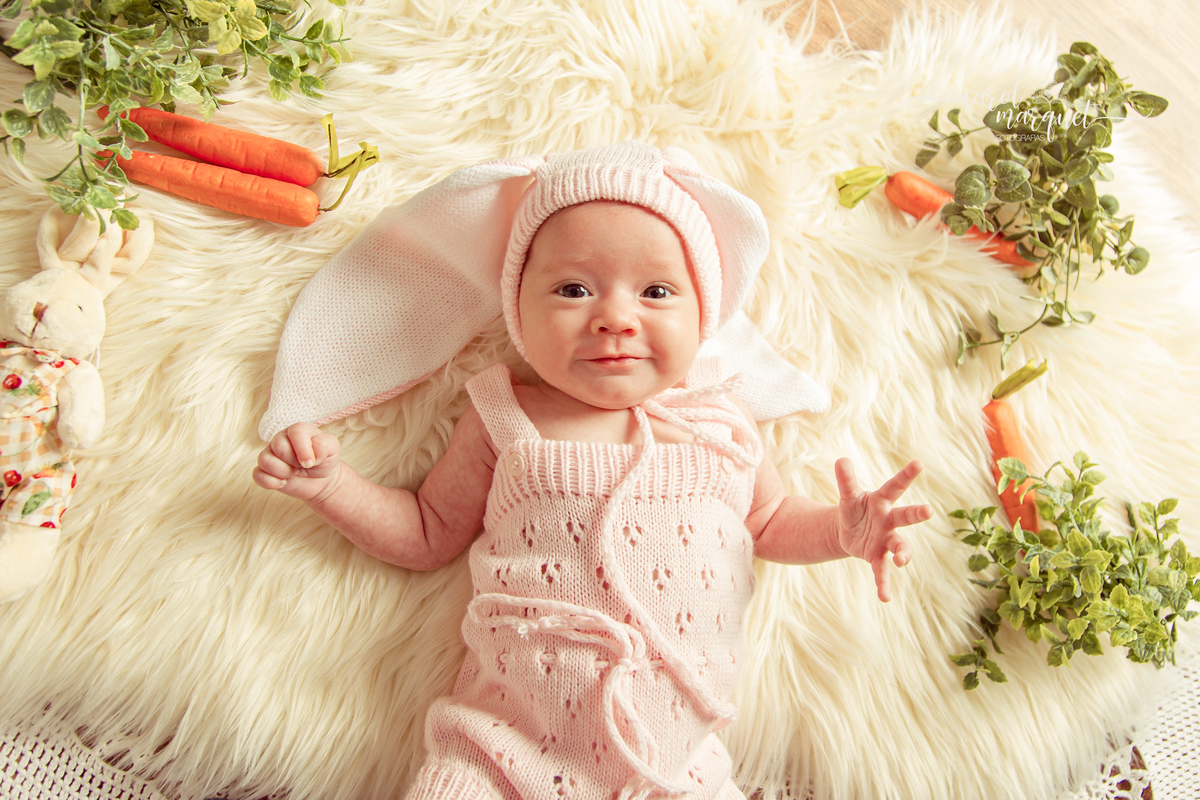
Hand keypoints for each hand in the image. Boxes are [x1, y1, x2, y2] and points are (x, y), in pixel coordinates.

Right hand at [253, 422, 341, 501]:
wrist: (321, 480)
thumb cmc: (324, 460)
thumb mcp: (332, 449)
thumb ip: (325, 444)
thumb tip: (312, 452)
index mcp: (297, 431)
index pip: (295, 433)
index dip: (303, 450)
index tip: (311, 462)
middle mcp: (281, 440)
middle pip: (279, 448)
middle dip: (294, 462)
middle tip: (303, 466)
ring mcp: (270, 455)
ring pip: (265, 460)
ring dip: (283, 472)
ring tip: (294, 473)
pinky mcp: (264, 471)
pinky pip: (257, 475)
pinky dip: (271, 482)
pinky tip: (284, 483)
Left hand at [834, 458, 931, 602]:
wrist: (849, 531)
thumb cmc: (854, 509)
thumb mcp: (847, 496)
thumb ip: (846, 481)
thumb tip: (842, 460)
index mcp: (882, 501)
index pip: (895, 485)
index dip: (906, 475)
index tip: (919, 463)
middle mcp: (889, 520)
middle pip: (905, 515)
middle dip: (916, 513)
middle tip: (928, 510)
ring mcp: (886, 540)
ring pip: (899, 546)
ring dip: (903, 553)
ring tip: (901, 561)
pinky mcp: (877, 556)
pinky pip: (882, 571)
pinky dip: (884, 584)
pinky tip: (884, 597)